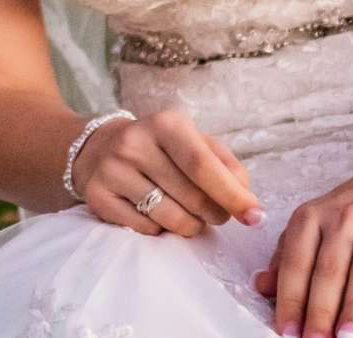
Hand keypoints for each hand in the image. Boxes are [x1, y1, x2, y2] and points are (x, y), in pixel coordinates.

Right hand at [73, 110, 264, 239]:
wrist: (97, 147)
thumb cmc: (160, 147)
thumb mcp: (193, 141)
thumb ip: (226, 166)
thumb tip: (249, 203)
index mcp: (165, 124)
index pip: (203, 165)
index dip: (232, 195)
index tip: (255, 217)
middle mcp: (135, 143)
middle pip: (191, 198)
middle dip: (215, 214)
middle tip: (217, 214)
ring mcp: (113, 170)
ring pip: (170, 218)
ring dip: (191, 226)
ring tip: (190, 216)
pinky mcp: (98, 197)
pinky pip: (146, 229)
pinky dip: (161, 229)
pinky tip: (157, 213)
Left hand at [252, 162, 352, 336]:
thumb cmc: (350, 209)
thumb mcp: (312, 223)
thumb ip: (287, 254)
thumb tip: (261, 287)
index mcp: (311, 218)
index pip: (296, 263)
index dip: (290, 298)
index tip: (286, 332)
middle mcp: (343, 218)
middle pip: (329, 269)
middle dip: (320, 309)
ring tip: (348, 337)